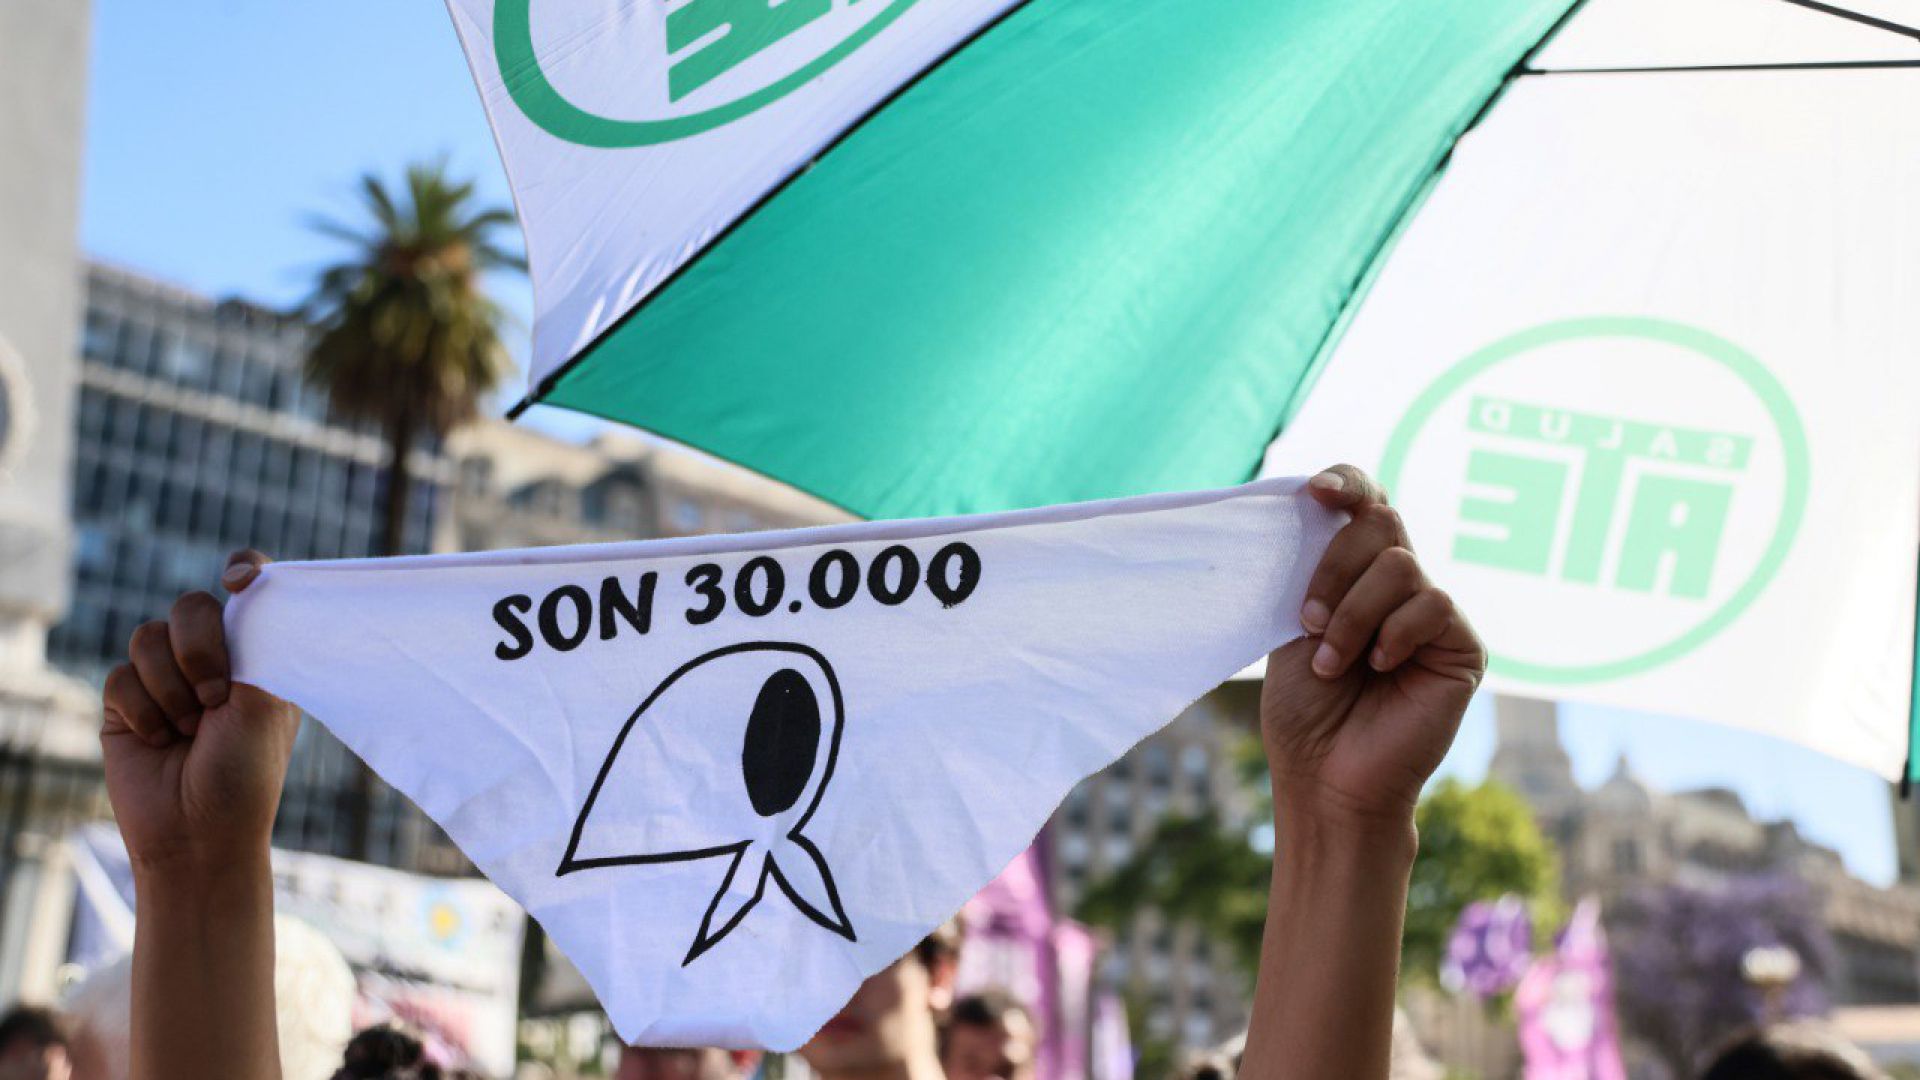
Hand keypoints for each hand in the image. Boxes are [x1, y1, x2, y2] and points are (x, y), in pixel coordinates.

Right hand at [101, 550, 297, 876]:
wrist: (197, 832)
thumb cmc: (245, 773)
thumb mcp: (267, 703)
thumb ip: (258, 644)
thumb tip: (250, 589)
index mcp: (259, 654)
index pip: (251, 588)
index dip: (245, 570)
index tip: (239, 581)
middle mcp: (213, 658)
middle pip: (192, 605)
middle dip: (200, 648)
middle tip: (216, 695)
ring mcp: (166, 677)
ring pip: (148, 637)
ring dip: (171, 689)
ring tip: (189, 730)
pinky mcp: (125, 701)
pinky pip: (121, 676)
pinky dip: (142, 711)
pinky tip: (160, 742)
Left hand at [1261, 465, 1485, 835]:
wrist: (1326, 775)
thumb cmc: (1304, 709)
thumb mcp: (1294, 625)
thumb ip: (1312, 568)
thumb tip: (1318, 505)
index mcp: (1355, 572)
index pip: (1365, 502)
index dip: (1347, 483)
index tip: (1316, 492)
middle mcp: (1398, 585)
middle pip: (1381, 522)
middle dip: (1333, 567)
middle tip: (1308, 622)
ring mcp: (1433, 613)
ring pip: (1400, 566)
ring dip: (1353, 613)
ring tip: (1333, 663)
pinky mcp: (1463, 645)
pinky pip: (1433, 604)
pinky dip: (1394, 634)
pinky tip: (1380, 667)